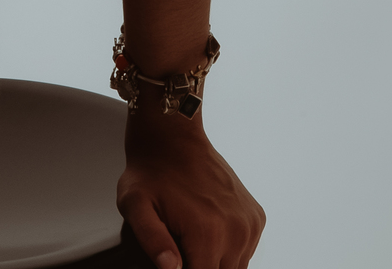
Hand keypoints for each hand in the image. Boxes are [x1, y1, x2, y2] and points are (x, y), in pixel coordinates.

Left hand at [117, 106, 264, 268]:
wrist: (172, 136)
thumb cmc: (150, 172)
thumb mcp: (135, 205)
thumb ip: (152, 241)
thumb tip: (171, 268)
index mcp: (208, 233)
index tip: (175, 257)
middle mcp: (236, 230)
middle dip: (200, 266)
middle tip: (181, 245)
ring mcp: (250, 224)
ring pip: (236, 267)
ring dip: (216, 261)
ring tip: (192, 237)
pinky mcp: (256, 217)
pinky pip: (245, 250)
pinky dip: (229, 248)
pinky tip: (208, 229)